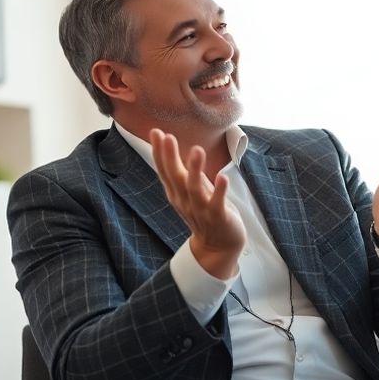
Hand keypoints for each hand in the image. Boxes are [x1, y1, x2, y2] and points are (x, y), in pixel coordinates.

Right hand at [150, 128, 244, 279]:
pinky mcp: (218, 217)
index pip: (165, 171)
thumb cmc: (205, 213)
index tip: (156, 132)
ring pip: (195, 189)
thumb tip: (167, 144)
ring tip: (197, 150)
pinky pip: (217, 204)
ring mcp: (201, 210)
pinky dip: (219, 191)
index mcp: (176, 194)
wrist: (218, 247)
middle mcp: (185, 201)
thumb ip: (180, 170)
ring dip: (196, 169)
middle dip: (171, 157)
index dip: (160, 152)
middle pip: (175, 177)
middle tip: (168, 137)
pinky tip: (222, 177)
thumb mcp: (189, 191)